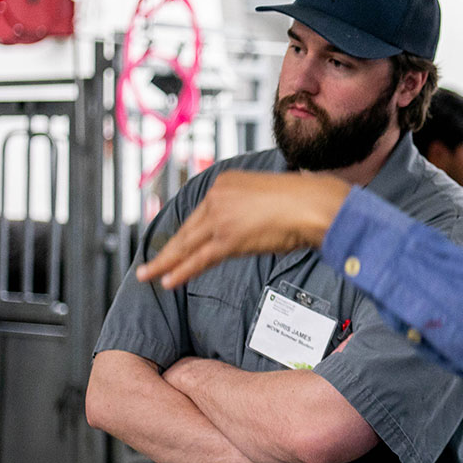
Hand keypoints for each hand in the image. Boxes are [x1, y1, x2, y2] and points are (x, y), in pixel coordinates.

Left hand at [136, 170, 351, 288]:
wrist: (314, 205)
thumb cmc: (305, 201)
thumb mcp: (270, 197)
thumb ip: (251, 210)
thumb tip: (250, 228)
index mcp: (226, 182)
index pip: (200, 213)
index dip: (187, 233)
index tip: (176, 244)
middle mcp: (218, 196)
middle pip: (187, 229)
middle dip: (168, 249)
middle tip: (151, 263)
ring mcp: (220, 217)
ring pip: (186, 244)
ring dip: (166, 263)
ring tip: (148, 274)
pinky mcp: (227, 238)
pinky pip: (198, 258)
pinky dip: (182, 271)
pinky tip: (169, 280)